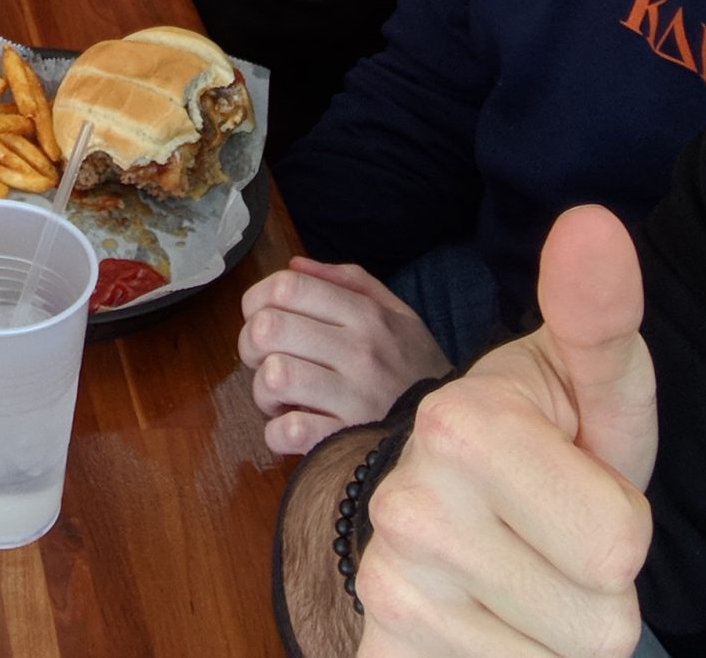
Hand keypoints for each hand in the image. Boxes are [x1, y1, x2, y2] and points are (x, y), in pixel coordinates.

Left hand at [239, 258, 451, 456]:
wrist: (455, 428)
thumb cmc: (414, 367)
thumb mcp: (396, 313)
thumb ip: (347, 281)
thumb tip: (294, 263)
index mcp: (366, 315)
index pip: (287, 287)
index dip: (257, 299)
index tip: (260, 317)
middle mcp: (359, 352)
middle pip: (268, 329)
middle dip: (250, 344)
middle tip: (263, 359)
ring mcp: (354, 399)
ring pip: (273, 377)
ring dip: (262, 391)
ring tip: (280, 396)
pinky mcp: (347, 442)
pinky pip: (286, 431)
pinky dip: (276, 432)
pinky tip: (292, 426)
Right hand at [352, 207, 654, 656]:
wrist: (449, 514)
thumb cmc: (544, 443)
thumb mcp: (591, 385)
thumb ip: (601, 316)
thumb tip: (594, 221)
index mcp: (462, 423)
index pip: (622, 546)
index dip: (620, 523)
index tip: (574, 481)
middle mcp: (409, 506)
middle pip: (602, 624)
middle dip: (596, 590)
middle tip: (550, 535)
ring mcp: (389, 589)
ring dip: (560, 635)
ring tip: (523, 577)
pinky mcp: (383, 654)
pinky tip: (488, 624)